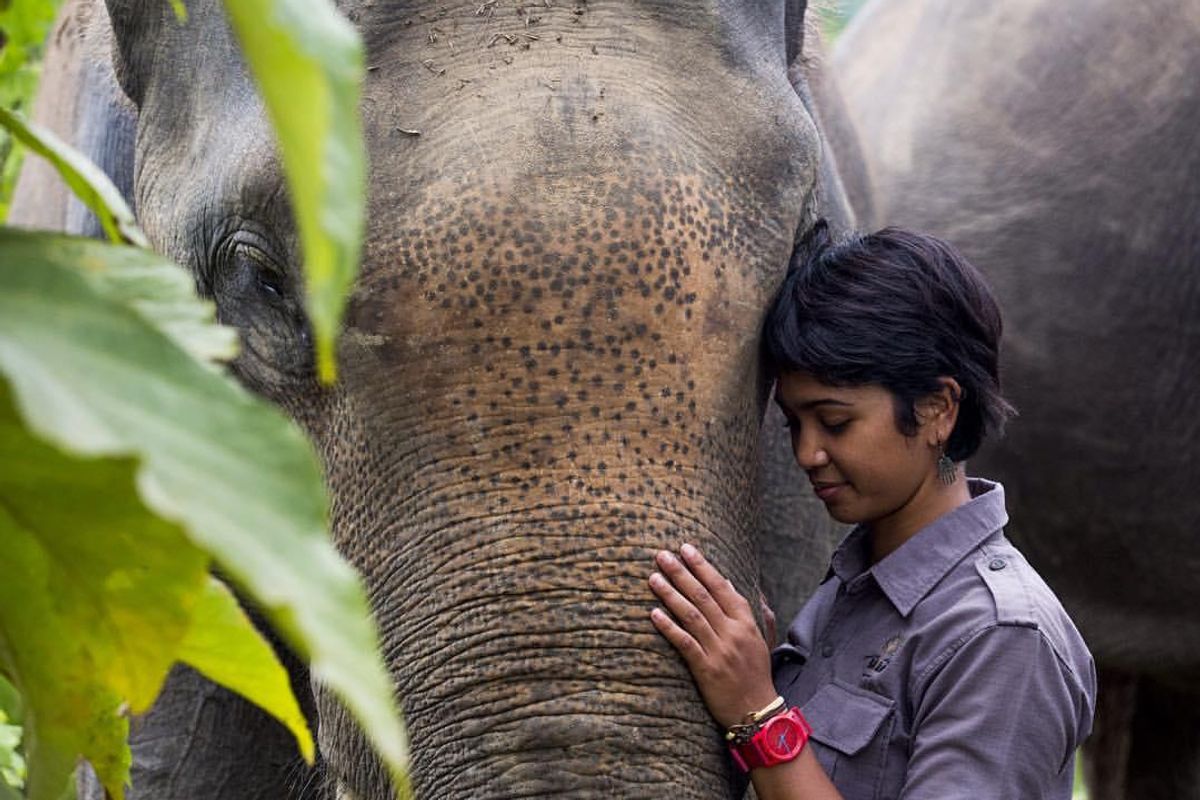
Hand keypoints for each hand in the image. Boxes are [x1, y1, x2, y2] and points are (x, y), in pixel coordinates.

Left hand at [649, 543, 777, 727]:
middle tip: (662, 555)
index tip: (686, 548)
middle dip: (681, 572)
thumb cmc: (757, 672)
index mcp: (746, 621)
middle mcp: (733, 632)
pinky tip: (654, 614)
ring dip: (670, 594)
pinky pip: (684, 643)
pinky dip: (669, 627)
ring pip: (691, 615)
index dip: (703, 566)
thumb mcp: (763, 638)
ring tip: (653, 578)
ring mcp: (719, 650)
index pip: (722, 586)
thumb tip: (743, 584)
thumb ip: (757, 610)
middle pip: (702, 595)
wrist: (757, 711)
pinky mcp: (706, 669)